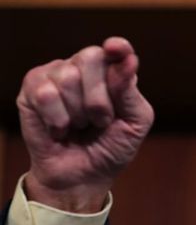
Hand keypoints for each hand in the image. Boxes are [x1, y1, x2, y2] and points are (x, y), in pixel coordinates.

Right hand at [17, 37, 153, 212]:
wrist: (82, 176)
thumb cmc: (110, 148)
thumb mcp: (134, 124)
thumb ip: (130, 91)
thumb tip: (128, 60)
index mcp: (113, 73)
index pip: (117, 50)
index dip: (118, 47)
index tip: (116, 47)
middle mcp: (84, 68)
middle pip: (91, 58)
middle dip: (99, 99)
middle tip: (100, 121)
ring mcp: (56, 74)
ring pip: (67, 77)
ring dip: (78, 113)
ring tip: (80, 126)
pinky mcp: (32, 89)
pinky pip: (46, 94)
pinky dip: (58, 120)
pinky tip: (60, 129)